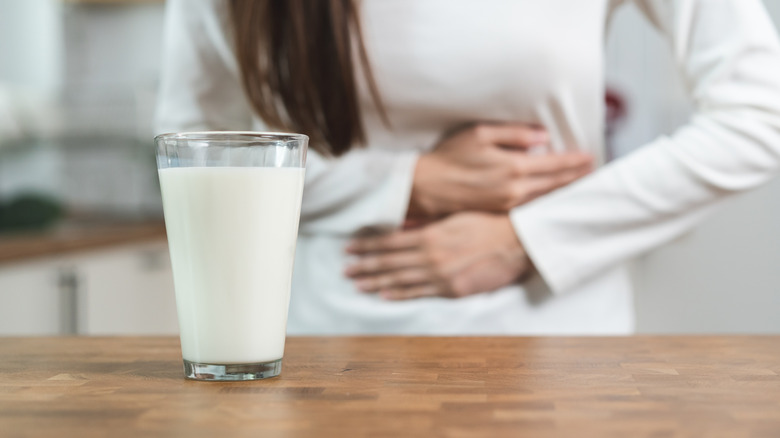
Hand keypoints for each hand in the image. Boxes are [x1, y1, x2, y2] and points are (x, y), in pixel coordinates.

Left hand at [345, 212, 530, 299]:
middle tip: (344, 270)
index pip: (389, 241)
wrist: (517, 242)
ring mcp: (440, 275)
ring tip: (357, 284)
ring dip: (375, 282)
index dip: (367, 245)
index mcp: (429, 234)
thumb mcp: (454, 215)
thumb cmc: (488, 223)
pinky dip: (400, 295)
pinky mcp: (452, 290)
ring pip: (400, 280)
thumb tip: (401, 220)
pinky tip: (384, 296)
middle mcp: (430, 255)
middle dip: (364, 265)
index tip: (349, 247)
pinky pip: (420, 293)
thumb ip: (425, 220)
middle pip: (389, 262)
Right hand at [408, 123, 591, 218]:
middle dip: (576, 178)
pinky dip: (545, 201)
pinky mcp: (499, 212)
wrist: (426, 187)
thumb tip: (542, 138)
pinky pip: (530, 207)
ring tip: (578, 186)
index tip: (591, 157)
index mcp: (513, 167)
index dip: (575, 161)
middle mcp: (515, 189)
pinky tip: (551, 198)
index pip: (554, 164)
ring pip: (544, 198)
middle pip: (555, 184)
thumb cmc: (450, 156)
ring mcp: (507, 204)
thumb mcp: (480, 134)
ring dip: (563, 191)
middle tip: (593, 174)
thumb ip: (514, 134)